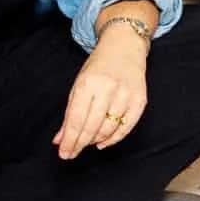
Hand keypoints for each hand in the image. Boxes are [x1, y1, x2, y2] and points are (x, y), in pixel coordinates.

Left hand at [56, 20, 151, 158]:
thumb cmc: (98, 67)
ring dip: (95, 140)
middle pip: (91, 127)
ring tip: (88, 142)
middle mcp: (107, 89)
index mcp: (87, 84)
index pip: (76, 120)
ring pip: (108, 129)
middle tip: (72, 153)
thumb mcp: (79, 85)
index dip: (69, 140)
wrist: (124, 47)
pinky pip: (126, 128)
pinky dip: (113, 139)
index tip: (64, 153)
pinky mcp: (140, 100)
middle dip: (80, 144)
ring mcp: (125, 95)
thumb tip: (60, 140)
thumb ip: (69, 114)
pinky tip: (103, 142)